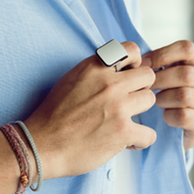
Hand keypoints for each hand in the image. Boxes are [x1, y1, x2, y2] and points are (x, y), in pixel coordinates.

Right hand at [24, 41, 156, 179]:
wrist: (42, 144)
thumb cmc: (53, 115)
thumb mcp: (70, 80)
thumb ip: (94, 72)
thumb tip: (117, 71)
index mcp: (93, 68)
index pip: (132, 49)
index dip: (135, 63)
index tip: (129, 75)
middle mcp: (108, 83)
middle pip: (147, 76)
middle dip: (140, 88)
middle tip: (128, 101)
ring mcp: (117, 106)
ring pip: (150, 100)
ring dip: (139, 112)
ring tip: (123, 122)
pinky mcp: (122, 131)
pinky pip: (149, 133)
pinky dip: (139, 140)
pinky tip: (124, 141)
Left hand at [141, 40, 193, 151]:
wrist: (175, 125)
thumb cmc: (164, 93)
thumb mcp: (160, 73)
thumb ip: (151, 63)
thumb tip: (133, 60)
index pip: (186, 48)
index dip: (162, 55)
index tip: (143, 64)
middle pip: (185, 74)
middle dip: (159, 80)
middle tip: (145, 87)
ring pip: (184, 95)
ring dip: (163, 99)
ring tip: (157, 101)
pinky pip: (183, 116)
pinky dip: (168, 116)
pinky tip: (164, 115)